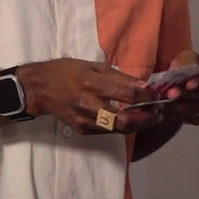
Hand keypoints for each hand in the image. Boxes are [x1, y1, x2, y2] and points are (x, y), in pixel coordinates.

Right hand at [17, 58, 154, 134]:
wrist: (40, 89)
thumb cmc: (67, 71)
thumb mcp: (93, 66)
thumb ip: (119, 77)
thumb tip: (143, 86)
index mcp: (92, 85)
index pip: (127, 96)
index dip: (147, 98)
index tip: (158, 95)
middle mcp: (89, 106)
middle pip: (125, 120)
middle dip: (146, 118)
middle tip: (158, 112)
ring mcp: (85, 121)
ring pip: (119, 129)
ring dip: (139, 125)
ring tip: (150, 117)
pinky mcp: (83, 131)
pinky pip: (108, 131)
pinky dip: (123, 126)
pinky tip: (131, 119)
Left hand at [157, 50, 198, 124]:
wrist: (182, 81)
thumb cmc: (190, 65)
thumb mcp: (188, 58)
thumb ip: (187, 63)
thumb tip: (180, 72)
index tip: (188, 85)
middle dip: (190, 95)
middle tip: (171, 93)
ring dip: (183, 106)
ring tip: (166, 101)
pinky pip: (194, 119)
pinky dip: (179, 114)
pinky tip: (167, 108)